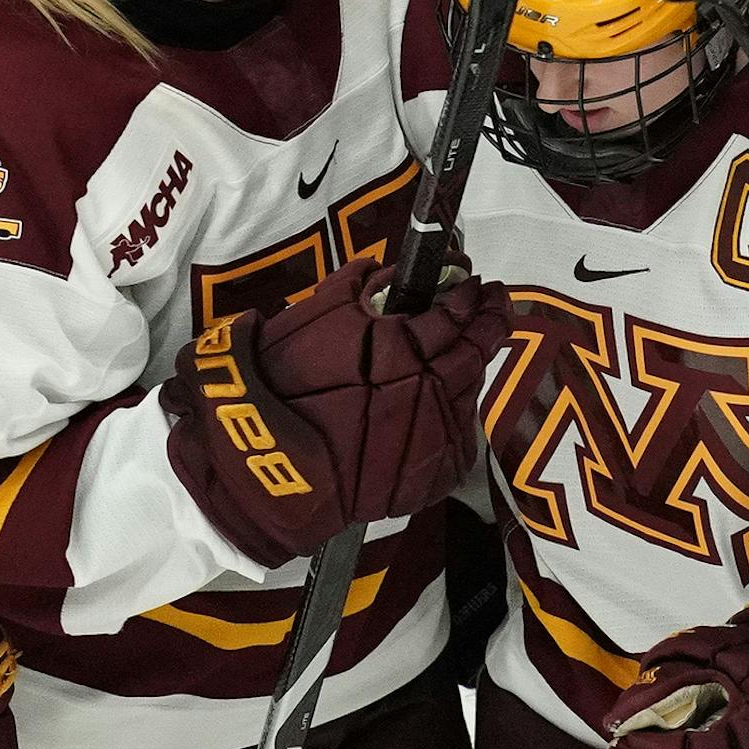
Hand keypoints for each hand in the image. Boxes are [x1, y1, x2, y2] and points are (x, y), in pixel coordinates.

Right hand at [163, 255, 511, 566]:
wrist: (256, 459)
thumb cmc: (277, 381)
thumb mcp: (314, 317)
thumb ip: (359, 288)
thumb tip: (386, 271)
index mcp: (397, 348)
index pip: (455, 314)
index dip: (470, 296)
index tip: (475, 283)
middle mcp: (423, 392)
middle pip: (474, 352)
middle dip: (487, 323)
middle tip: (492, 303)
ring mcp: (431, 438)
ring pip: (469, 394)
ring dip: (470, 367)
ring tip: (467, 348)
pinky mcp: (428, 477)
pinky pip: (456, 440)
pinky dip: (454, 416)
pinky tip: (443, 401)